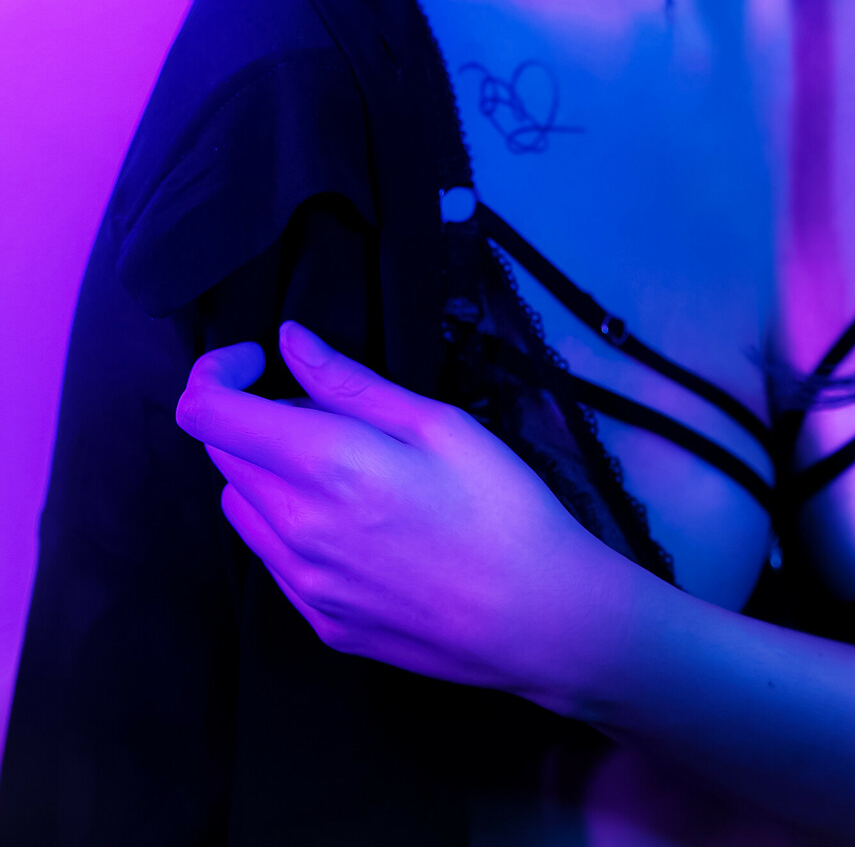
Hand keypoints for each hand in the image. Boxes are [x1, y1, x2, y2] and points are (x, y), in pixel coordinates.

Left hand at [176, 324, 614, 698]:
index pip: (207, 414)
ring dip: (266, 471)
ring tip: (344, 467)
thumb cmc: (503, 506)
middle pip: (221, 454)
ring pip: (240, 504)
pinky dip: (288, 522)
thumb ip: (350, 383)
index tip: (259, 358)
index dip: (215, 372)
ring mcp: (302, 584)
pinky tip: (356, 521)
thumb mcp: (438, 423)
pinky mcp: (317, 621)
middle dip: (254, 416)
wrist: (539, 619)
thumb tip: (289, 341)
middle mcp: (295, 528)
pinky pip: (271, 556)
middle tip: (332, 411)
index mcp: (326, 466)